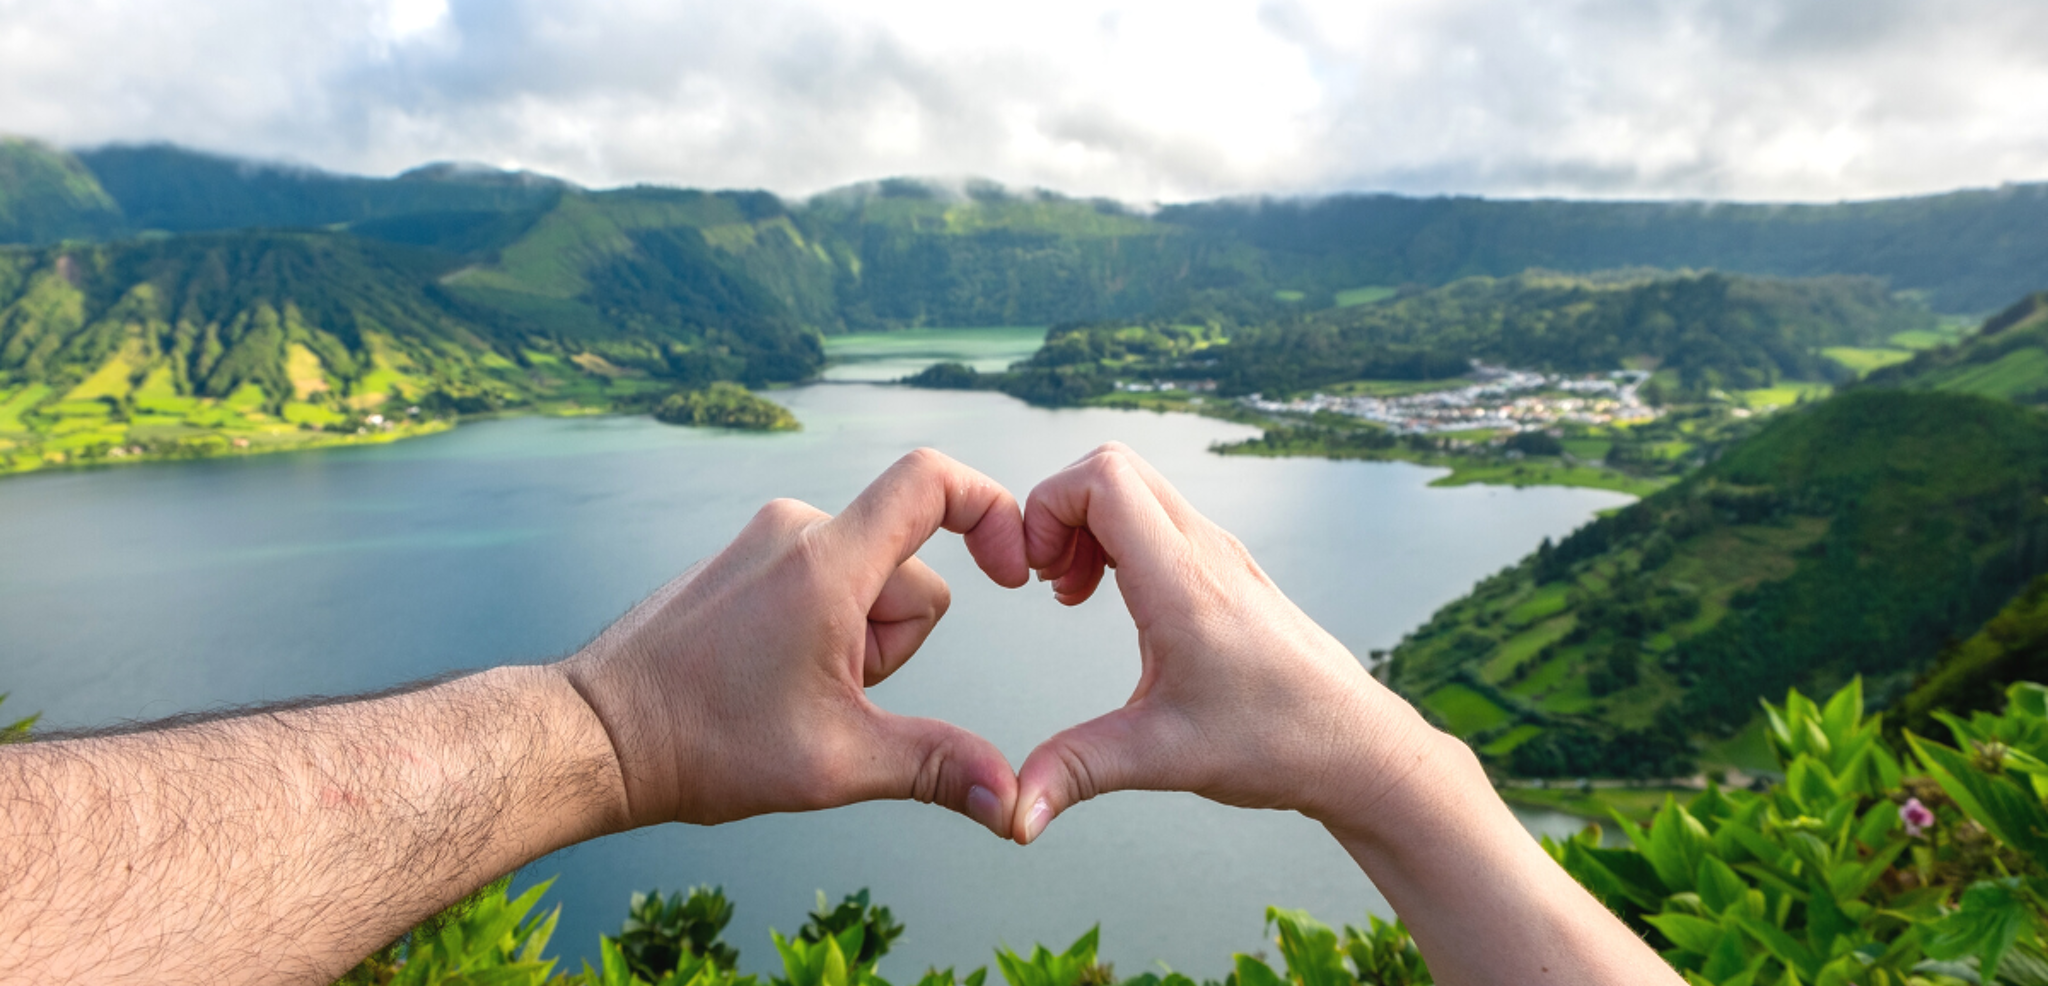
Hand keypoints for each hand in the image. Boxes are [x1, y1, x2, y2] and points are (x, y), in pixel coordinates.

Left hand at [559, 448, 1028, 835]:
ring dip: (857, 640)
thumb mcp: (837, 764)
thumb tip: (1013, 801)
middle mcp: (796, 528)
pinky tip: (769, 677)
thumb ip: (937, 768)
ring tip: (791, 690)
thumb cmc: (705, 746)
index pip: (932, 481)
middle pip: (909, 571)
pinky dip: (822, 628)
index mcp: (826, 563)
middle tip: (828, 696)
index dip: (993, 510)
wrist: (598, 734)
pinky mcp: (745, 557)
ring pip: (867, 582)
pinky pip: (822, 581)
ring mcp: (765, 539)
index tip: (1014, 571)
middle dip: (893, 641)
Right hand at [1009, 442, 1438, 842]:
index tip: (1036, 575)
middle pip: (1112, 465)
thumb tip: (1014, 815)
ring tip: (1074, 594)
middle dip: (1058, 510)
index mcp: (1182, 581)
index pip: (1102, 478)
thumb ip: (1077, 771)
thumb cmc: (1274, 742)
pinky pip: (1158, 517)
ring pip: (1136, 488)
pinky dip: (1119, 538)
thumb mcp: (1162, 757)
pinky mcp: (1227, 568)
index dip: (1046, 508)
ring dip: (1088, 525)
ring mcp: (1220, 553)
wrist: (1356, 746)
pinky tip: (1115, 601)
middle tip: (1048, 578)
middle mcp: (1204, 550)